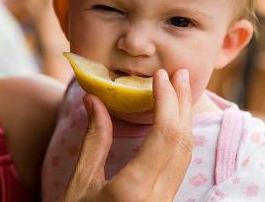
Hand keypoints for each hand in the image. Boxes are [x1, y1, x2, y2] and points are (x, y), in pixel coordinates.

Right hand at [59, 69, 192, 201]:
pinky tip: (174, 122)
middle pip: (183, 142)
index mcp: (134, 190)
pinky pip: (180, 167)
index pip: (165, 135)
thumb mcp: (78, 184)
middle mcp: (158, 198)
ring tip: (180, 91)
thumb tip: (94, 98)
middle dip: (184, 103)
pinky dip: (180, 138)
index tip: (161, 76)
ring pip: (186, 155)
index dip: (167, 100)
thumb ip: (93, 140)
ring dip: (185, 119)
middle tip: (180, 74)